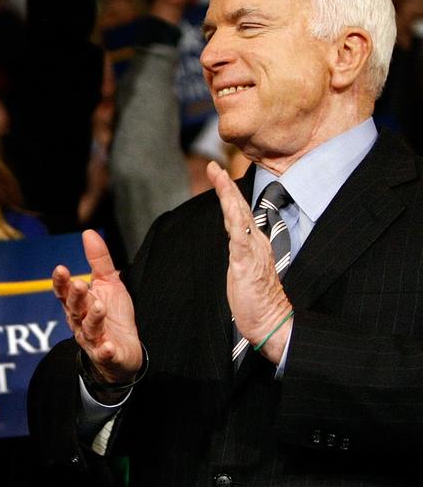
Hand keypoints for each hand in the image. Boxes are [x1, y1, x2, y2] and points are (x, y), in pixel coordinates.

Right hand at [52, 230, 143, 383]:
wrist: (123, 353)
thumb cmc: (112, 316)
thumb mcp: (108, 284)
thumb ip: (98, 261)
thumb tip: (88, 233)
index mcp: (78, 304)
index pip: (64, 292)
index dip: (61, 283)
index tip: (61, 269)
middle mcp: (80, 322)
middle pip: (74, 309)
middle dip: (75, 297)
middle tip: (80, 284)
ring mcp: (93, 340)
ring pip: (89, 329)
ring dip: (92, 318)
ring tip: (99, 307)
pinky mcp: (107, 355)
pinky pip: (103, 354)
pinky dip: (104, 351)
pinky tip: (107, 347)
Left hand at [208, 161, 292, 363]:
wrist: (272, 321)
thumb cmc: (258, 301)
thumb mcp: (245, 271)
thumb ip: (240, 255)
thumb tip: (234, 244)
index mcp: (254, 245)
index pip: (239, 214)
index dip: (228, 195)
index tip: (217, 175)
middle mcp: (256, 243)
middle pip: (239, 209)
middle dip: (225, 186)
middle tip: (213, 166)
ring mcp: (252, 252)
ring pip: (238, 217)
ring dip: (227, 195)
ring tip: (217, 176)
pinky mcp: (247, 265)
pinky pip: (240, 239)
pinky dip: (234, 222)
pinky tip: (229, 208)